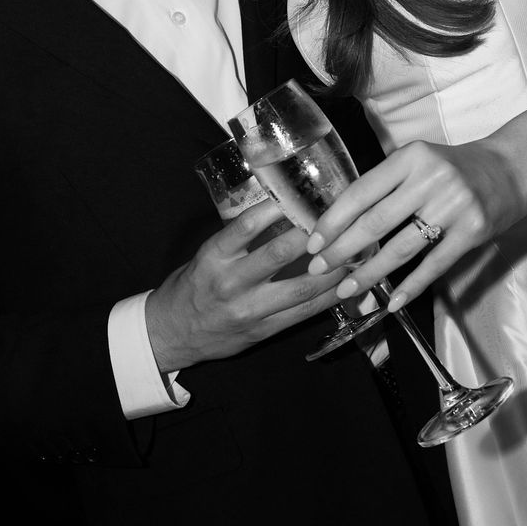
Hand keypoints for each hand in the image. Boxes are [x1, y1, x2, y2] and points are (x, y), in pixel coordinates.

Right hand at [145, 199, 347, 371]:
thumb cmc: (193, 286)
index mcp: (214, 255)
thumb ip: (241, 238)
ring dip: (332, 268)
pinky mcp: (263, 331)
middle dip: (314, 235)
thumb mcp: (208, 254)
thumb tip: (283, 211)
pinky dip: (328, 297)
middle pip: (279, 253)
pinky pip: (303, 313)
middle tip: (341, 217)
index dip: (278, 208)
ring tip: (355, 250)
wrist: (171, 332)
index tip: (304, 193)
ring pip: (300, 287)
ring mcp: (248, 309)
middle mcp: (230, 282)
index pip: (247, 224)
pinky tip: (347, 284)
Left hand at [305, 140, 521, 313]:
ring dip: (370, 273)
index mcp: (410, 157)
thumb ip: (386, 184)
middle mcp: (431, 179)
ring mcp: (454, 206)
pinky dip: (411, 286)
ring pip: (401, 247)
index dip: (333, 221)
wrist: (511, 169)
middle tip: (320, 270)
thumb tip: (340, 222)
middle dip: (342, 250)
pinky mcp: (473, 232)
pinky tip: (392, 300)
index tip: (312, 243)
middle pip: (376, 222)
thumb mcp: (418, 161)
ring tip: (348, 290)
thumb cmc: (454, 168)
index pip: (361, 192)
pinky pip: (435, 265)